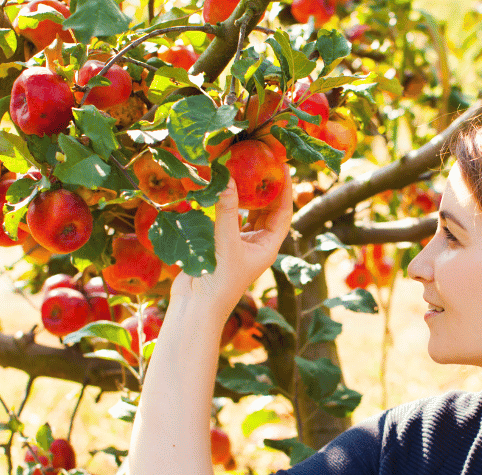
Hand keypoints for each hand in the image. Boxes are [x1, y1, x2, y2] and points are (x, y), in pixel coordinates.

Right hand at [170, 177, 293, 305]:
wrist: (196, 305)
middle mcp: (257, 243)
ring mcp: (239, 243)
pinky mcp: (220, 243)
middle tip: (262, 163)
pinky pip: (228, 218)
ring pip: (248, 213)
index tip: (284, 167)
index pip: (284, 212)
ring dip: (246, 194)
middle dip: (266, 187)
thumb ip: (227, 210)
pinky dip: (226, 204)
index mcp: (268, 246)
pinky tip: (221, 188)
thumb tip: (227, 179)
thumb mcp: (226, 242)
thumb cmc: (219, 280)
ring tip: (243, 170)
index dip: (286, 189)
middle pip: (268, 210)